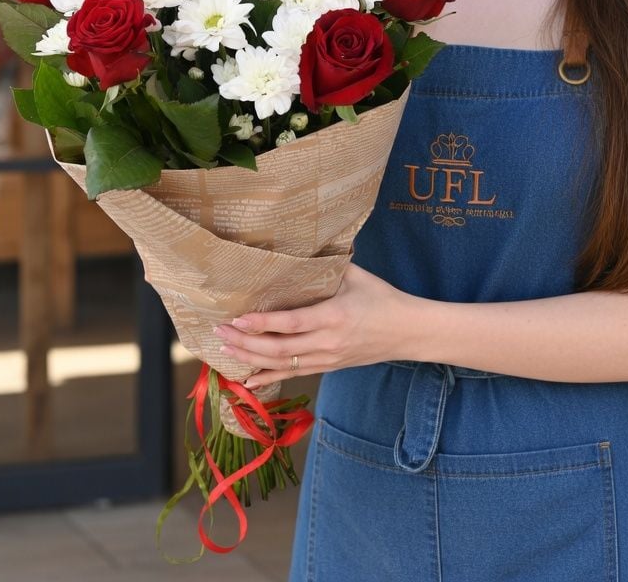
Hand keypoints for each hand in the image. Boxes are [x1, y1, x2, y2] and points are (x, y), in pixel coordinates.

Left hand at [213, 264, 416, 389]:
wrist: (409, 332)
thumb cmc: (383, 299)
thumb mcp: (357, 276)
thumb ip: (328, 267)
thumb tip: (300, 248)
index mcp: (334, 316)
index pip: (291, 323)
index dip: (262, 323)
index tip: (236, 319)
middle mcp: (328, 342)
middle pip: (279, 348)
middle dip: (245, 342)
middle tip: (219, 332)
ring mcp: (328, 359)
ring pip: (283, 364)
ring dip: (251, 358)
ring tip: (224, 349)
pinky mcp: (329, 367)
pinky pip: (294, 374)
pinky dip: (269, 377)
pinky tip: (246, 379)